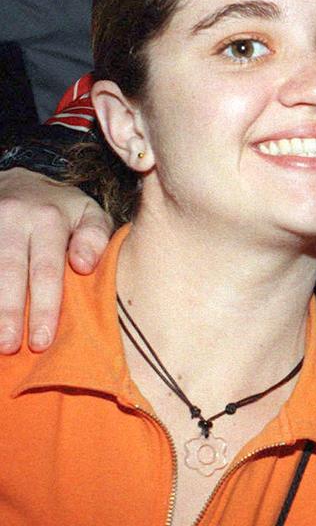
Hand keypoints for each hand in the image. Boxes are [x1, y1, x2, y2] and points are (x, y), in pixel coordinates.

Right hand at [0, 169, 112, 352]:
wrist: (20, 179)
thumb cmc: (63, 208)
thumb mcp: (89, 213)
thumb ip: (95, 237)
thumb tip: (83, 266)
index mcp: (48, 219)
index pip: (46, 269)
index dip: (45, 307)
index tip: (43, 340)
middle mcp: (13, 220)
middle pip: (9, 273)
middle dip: (9, 314)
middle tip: (10, 348)